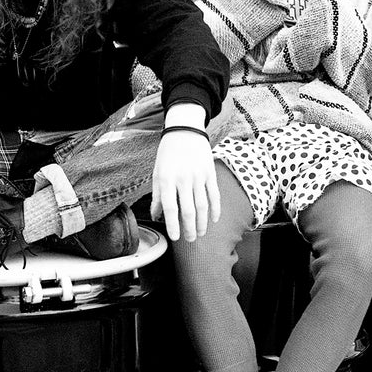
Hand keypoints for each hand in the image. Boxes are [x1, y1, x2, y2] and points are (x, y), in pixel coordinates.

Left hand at [148, 127, 219, 241]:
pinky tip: (213, 220)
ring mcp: (198, 176)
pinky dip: (215, 209)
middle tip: (189, 239)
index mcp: (167, 179)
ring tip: (200, 233)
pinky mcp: (210, 173)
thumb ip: (158, 196)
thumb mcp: (157, 173)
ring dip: (202, 223)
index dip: (173, 225)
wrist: (184, 131)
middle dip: (189, 229)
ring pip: (203, 205)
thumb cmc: (168, 154)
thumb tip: (156, 216)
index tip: (175, 238)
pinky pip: (214, 195)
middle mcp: (183, 179)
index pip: (171, 208)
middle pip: (189, 210)